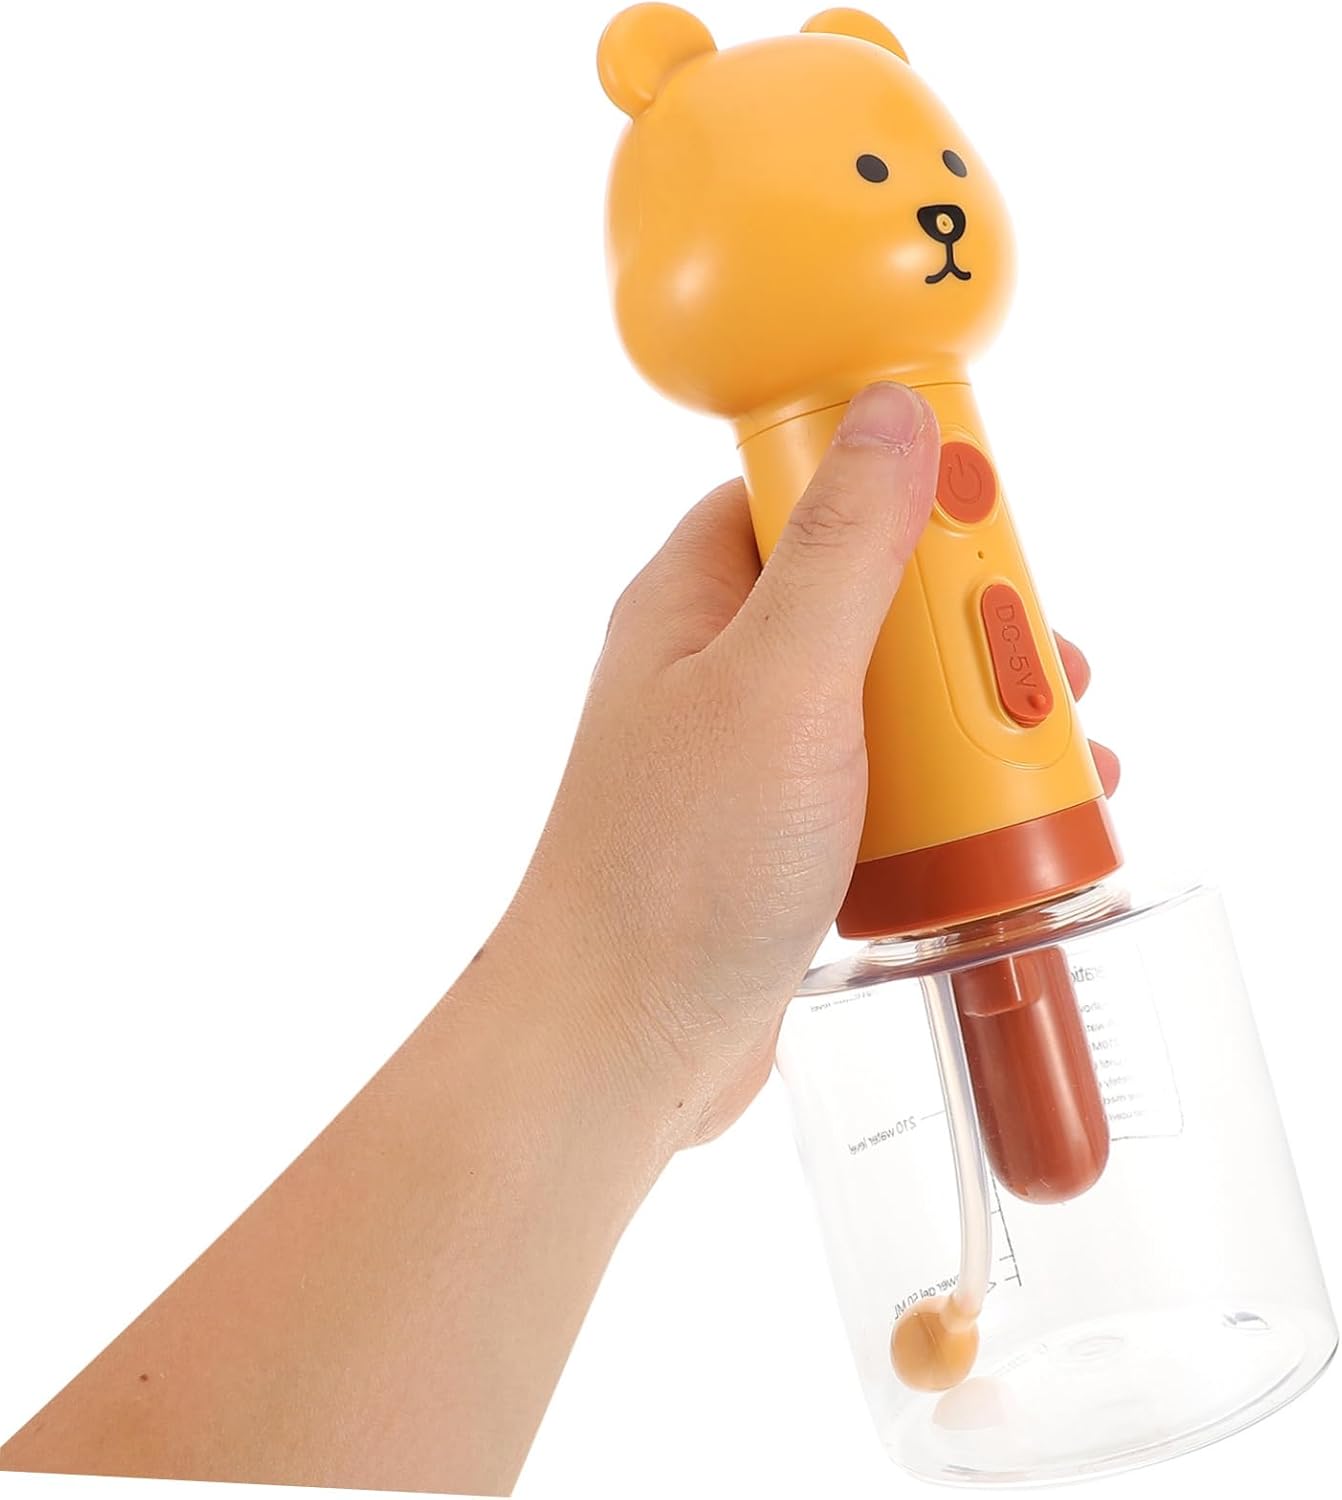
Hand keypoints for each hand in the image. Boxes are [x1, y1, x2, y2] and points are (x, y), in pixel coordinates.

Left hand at [506, 383, 1117, 1150]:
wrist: (622, 1045)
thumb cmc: (677, 866)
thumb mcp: (781, 683)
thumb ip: (844, 548)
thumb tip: (891, 412)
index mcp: (698, 599)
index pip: (803, 489)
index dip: (898, 486)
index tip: (984, 520)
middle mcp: (722, 667)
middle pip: (868, 596)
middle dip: (962, 623)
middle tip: (1036, 660)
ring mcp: (753, 757)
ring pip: (886, 697)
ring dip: (971, 714)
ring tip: (1055, 749)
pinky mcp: (785, 837)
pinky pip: (884, 786)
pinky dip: (948, 794)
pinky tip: (1008, 824)